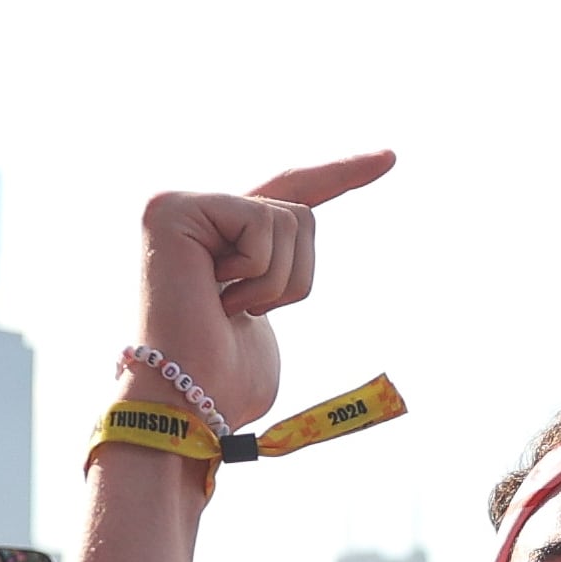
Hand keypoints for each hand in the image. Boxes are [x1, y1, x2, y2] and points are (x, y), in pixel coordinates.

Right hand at [133, 153, 394, 428]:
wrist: (190, 404)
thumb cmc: (227, 378)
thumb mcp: (271, 313)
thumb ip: (282, 271)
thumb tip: (292, 249)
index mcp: (221, 237)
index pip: (291, 192)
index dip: (342, 174)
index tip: (389, 158)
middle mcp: (195, 211)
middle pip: (300, 212)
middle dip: (295, 274)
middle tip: (242, 314)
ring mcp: (177, 205)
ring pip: (287, 217)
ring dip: (275, 280)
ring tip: (227, 309)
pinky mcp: (172, 209)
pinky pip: (262, 221)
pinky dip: (256, 271)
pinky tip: (215, 295)